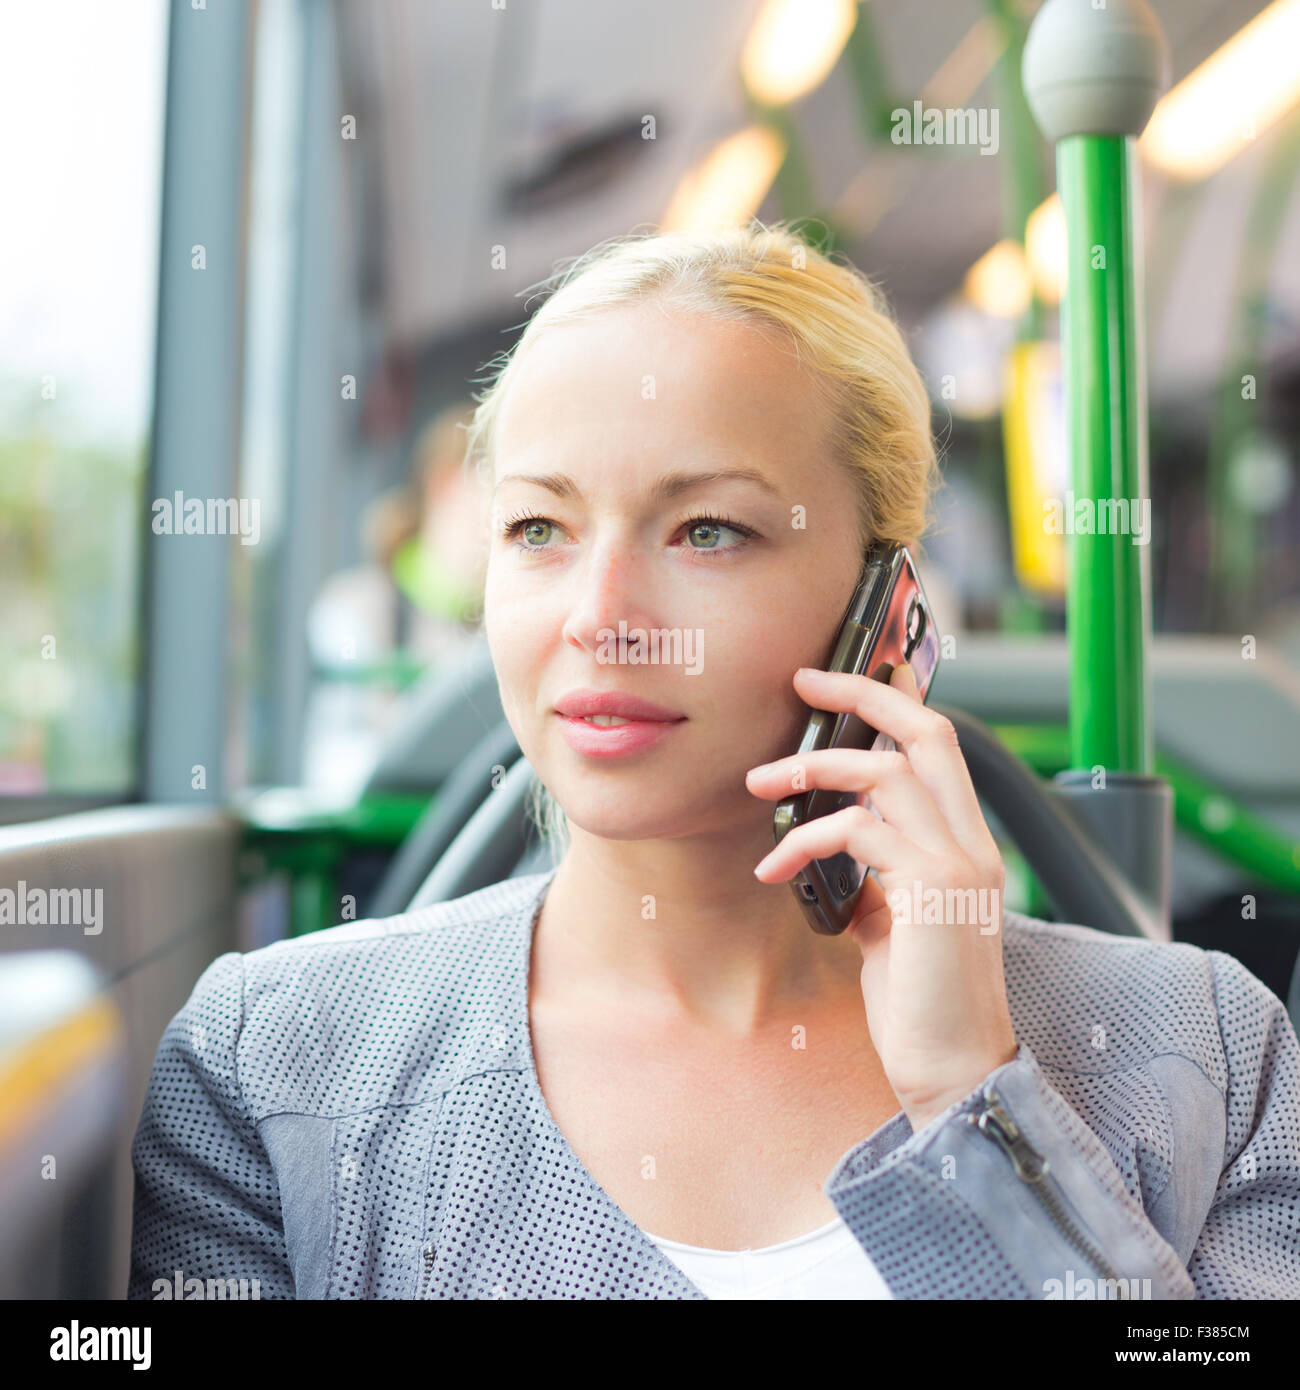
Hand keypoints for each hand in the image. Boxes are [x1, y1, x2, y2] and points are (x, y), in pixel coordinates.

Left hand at [745, 663, 1017, 1132]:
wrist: (955, 1070)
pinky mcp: (931, 890)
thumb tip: (834, 855)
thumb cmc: (922, 1005)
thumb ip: (877, 882)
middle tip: (805, 682)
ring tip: (760, 786)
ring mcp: (958, 863)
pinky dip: (804, 840)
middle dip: (865, 695)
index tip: (843, 679)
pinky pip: (856, 833)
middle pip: (928, 733)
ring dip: (810, 771)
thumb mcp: (894, 926)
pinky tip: (773, 869)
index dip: (894, 702)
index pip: (937, 747)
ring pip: (884, 774)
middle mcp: (972, 843)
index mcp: (966, 845)